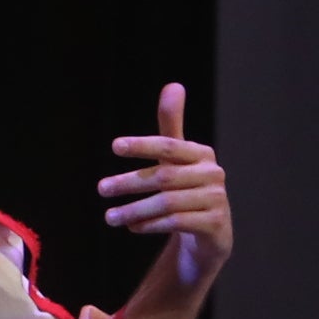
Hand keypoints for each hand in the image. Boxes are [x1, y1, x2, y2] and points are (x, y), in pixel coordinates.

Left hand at [100, 84, 231, 285]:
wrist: (210, 233)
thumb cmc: (187, 188)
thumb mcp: (177, 159)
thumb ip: (172, 126)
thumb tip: (174, 85)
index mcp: (202, 154)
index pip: (169, 146)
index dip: (142, 145)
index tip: (115, 146)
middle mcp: (213, 174)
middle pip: (164, 177)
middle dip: (129, 183)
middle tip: (101, 189)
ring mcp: (216, 200)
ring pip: (167, 203)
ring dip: (134, 210)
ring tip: (110, 217)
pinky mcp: (215, 225)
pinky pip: (177, 223)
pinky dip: (151, 225)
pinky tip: (133, 227)